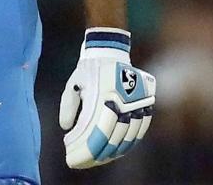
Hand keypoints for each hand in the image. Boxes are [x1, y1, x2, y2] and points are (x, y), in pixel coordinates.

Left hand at [59, 28, 155, 168]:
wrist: (110, 51)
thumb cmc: (87, 70)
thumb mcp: (72, 85)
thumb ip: (68, 107)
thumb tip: (66, 129)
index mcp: (104, 95)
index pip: (96, 132)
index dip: (84, 149)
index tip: (71, 157)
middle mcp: (124, 101)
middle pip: (111, 138)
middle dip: (95, 154)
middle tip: (80, 161)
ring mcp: (138, 104)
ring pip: (127, 138)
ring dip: (112, 152)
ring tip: (96, 159)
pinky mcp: (146, 104)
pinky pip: (140, 131)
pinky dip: (128, 144)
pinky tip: (116, 150)